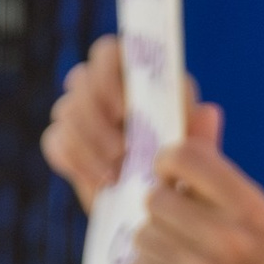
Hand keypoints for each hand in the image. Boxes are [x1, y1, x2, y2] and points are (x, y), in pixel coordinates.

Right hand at [40, 37, 219, 213]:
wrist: (161, 212)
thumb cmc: (186, 178)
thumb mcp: (200, 161)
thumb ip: (202, 137)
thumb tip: (208, 112)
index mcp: (141, 78)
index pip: (108, 52)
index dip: (109, 76)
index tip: (123, 111)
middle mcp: (109, 88)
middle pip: (81, 79)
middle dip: (96, 119)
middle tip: (121, 153)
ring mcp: (84, 114)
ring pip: (66, 111)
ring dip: (89, 146)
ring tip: (117, 176)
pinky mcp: (67, 142)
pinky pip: (55, 140)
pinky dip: (76, 163)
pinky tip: (101, 184)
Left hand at [128, 133, 263, 263]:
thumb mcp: (247, 222)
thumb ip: (216, 170)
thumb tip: (202, 109)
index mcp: (253, 210)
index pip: (187, 156)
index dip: (167, 165)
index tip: (170, 182)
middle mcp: (233, 239)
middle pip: (155, 197)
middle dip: (159, 218)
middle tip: (182, 242)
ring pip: (142, 234)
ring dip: (152, 252)